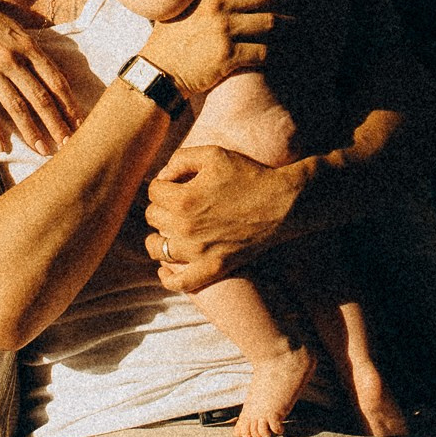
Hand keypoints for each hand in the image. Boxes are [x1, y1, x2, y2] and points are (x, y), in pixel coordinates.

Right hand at [0, 0, 84, 156]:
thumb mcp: (14, 22)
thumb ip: (34, 39)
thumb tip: (54, 46)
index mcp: (27, 45)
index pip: (55, 80)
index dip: (69, 104)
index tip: (79, 123)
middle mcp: (12, 58)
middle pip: (40, 98)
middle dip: (57, 124)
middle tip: (68, 145)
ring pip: (16, 107)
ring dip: (31, 132)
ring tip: (43, 150)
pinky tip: (2, 147)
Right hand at [136, 0, 287, 106]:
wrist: (157, 72)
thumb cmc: (175, 37)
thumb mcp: (187, 3)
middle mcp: (216, 4)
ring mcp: (222, 30)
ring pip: (272, 22)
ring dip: (291, 26)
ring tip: (298, 27)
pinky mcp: (227, 56)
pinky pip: (265, 52)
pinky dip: (279, 53)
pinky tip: (285, 54)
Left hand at [146, 145, 304, 291]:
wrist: (282, 204)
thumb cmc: (248, 175)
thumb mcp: (213, 154)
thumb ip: (179, 159)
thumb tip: (161, 176)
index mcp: (183, 198)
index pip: (153, 191)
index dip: (164, 183)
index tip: (177, 183)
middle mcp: (186, 228)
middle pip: (153, 217)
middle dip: (162, 206)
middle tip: (179, 202)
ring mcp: (198, 252)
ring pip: (158, 247)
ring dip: (159, 237)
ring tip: (169, 230)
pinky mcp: (213, 268)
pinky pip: (179, 282)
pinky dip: (168, 277)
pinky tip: (166, 268)